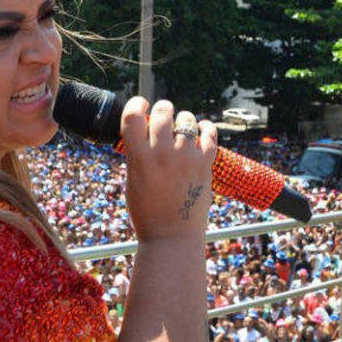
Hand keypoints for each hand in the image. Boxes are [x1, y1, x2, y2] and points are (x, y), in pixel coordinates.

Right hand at [120, 98, 215, 241]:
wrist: (172, 237)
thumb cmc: (147, 211)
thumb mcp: (133, 179)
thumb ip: (137, 153)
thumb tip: (145, 127)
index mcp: (139, 159)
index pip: (132, 116)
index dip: (135, 104)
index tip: (140, 105)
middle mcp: (162, 155)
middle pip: (163, 112)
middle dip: (162, 109)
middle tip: (163, 114)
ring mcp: (185, 159)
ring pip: (187, 120)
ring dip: (184, 120)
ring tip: (182, 128)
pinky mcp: (205, 165)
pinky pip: (209, 133)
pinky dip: (205, 128)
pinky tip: (201, 131)